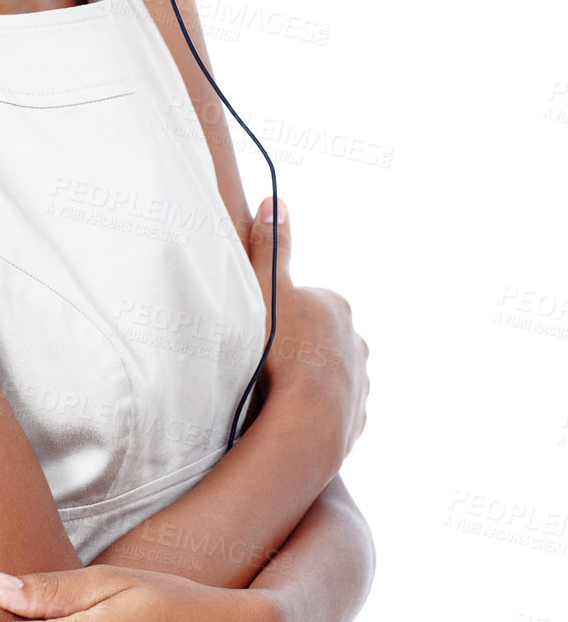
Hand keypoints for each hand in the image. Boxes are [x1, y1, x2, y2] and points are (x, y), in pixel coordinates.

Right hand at [248, 198, 369, 460]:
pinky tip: (293, 415)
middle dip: (299, 344)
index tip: (260, 327)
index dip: (280, 312)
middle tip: (265, 360)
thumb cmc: (282, 348)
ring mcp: (362, 380)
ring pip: (331, 372)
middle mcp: (357, 340)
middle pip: (322, 336)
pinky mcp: (359, 417)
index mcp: (336, 306)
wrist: (307, 419)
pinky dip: (318, 410)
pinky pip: (335, 408)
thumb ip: (271, 246)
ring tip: (276, 391)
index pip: (306, 301)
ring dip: (309, 378)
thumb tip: (275, 202)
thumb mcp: (267, 286)